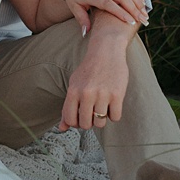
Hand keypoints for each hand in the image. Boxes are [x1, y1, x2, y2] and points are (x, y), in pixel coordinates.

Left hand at [57, 14, 134, 130]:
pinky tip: (112, 104)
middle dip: (89, 122)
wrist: (107, 51)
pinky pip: (115, 117)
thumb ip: (67, 107)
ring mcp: (102, 94)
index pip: (70, 120)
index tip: (80, 116)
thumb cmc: (89, 70)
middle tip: (93, 113)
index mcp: (73, 91)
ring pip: (100, 124)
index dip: (75, 123)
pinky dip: (114, 114)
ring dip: (102, 119)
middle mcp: (86, 93)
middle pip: (85, 124)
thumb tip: (61, 128)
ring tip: (103, 107)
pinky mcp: (117, 94)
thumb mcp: (74, 85)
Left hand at [58, 0, 148, 32]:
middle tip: (143, 19)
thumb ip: (82, 20)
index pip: (109, 4)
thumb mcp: (75, 8)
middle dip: (134, 8)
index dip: (121, 13)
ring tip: (144, 12)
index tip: (131, 22)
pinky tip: (142, 0)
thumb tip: (86, 33)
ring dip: (138, 0)